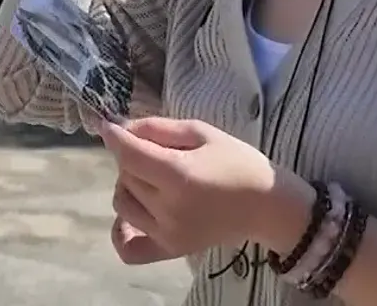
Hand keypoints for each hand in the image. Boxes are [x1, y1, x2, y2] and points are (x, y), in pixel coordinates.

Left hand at [98, 117, 310, 263]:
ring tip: (152, 177)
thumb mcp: (205, 133)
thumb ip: (161, 129)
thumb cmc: (240, 163)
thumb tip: (125, 128)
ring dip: (129, 185)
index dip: (115, 137)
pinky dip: (121, 231)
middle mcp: (168, 208)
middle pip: (126, 176)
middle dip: (132, 157)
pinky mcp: (170, 249)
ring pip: (123, 204)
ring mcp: (167, 233)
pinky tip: (131, 215)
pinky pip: (129, 248)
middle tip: (153, 149)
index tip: (108, 125)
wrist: (268, 206)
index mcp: (179, 175)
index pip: (129, 155)